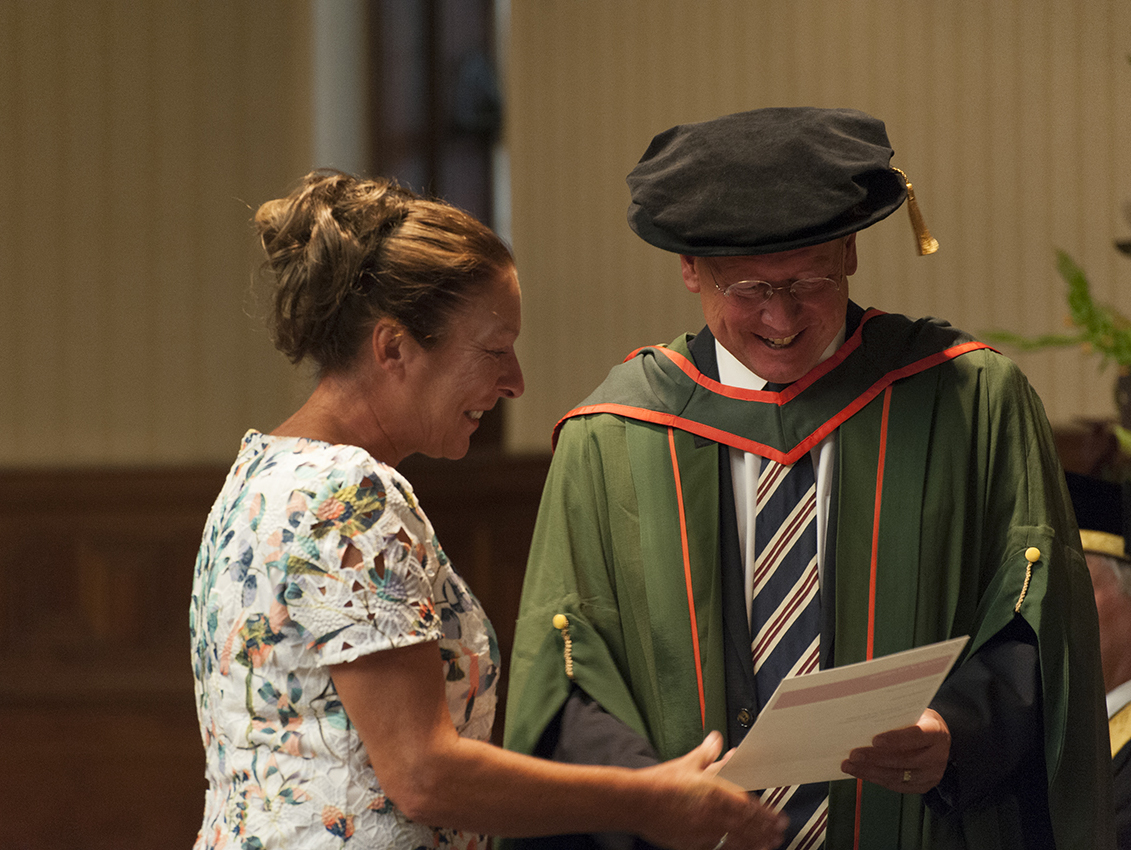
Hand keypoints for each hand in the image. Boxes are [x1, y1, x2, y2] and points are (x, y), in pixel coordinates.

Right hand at [637, 732, 786, 849]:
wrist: (637, 801)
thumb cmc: (660, 783)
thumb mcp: (687, 764)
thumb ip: (707, 754)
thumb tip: (717, 741)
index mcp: (714, 792)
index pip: (748, 806)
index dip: (767, 813)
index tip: (779, 817)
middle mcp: (713, 814)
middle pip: (747, 825)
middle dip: (766, 830)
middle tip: (780, 832)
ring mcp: (704, 831)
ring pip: (737, 840)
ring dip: (756, 843)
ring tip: (768, 845)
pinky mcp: (693, 844)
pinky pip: (719, 849)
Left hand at [840, 708, 950, 793]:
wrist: (935, 738)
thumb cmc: (918, 721)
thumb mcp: (912, 712)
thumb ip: (894, 717)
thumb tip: (864, 719)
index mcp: (936, 732)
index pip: (916, 736)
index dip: (896, 739)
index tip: (874, 740)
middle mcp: (937, 756)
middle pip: (904, 760)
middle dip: (875, 758)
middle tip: (854, 755)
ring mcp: (931, 774)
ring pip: (897, 776)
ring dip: (870, 772)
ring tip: (850, 765)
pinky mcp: (922, 786)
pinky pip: (895, 785)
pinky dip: (875, 779)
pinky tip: (860, 772)